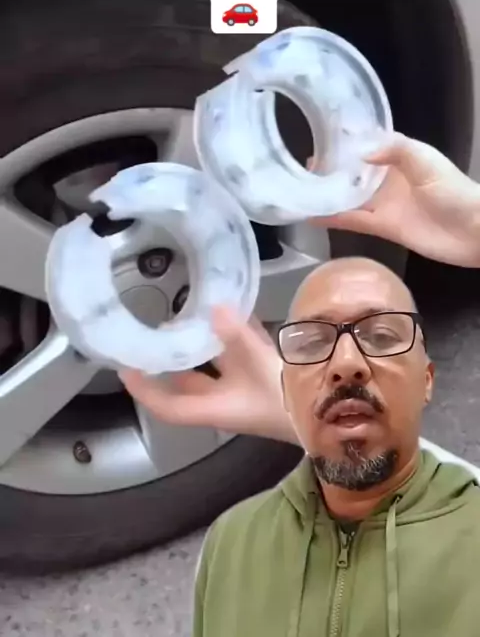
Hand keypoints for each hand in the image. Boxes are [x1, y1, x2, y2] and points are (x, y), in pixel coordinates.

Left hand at [119, 307, 297, 443]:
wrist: (335, 418)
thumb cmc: (292, 403)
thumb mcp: (261, 368)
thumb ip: (236, 337)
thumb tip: (212, 308)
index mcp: (216, 408)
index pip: (169, 406)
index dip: (144, 391)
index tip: (125, 368)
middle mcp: (225, 400)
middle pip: (189, 381)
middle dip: (174, 357)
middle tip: (159, 327)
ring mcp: (246, 389)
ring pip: (217, 365)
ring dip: (205, 342)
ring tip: (192, 310)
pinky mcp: (266, 377)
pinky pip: (242, 354)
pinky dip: (235, 334)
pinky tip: (235, 308)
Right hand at [312, 132, 479, 266]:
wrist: (475, 232)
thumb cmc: (455, 192)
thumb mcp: (427, 162)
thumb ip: (395, 151)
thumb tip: (359, 152)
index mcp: (401, 156)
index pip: (368, 142)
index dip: (345, 138)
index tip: (319, 133)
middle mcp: (388, 178)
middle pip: (354, 170)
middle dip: (330, 166)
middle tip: (301, 164)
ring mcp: (385, 203)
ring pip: (349, 195)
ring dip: (327, 192)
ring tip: (299, 186)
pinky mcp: (383, 227)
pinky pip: (353, 221)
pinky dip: (333, 219)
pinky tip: (310, 216)